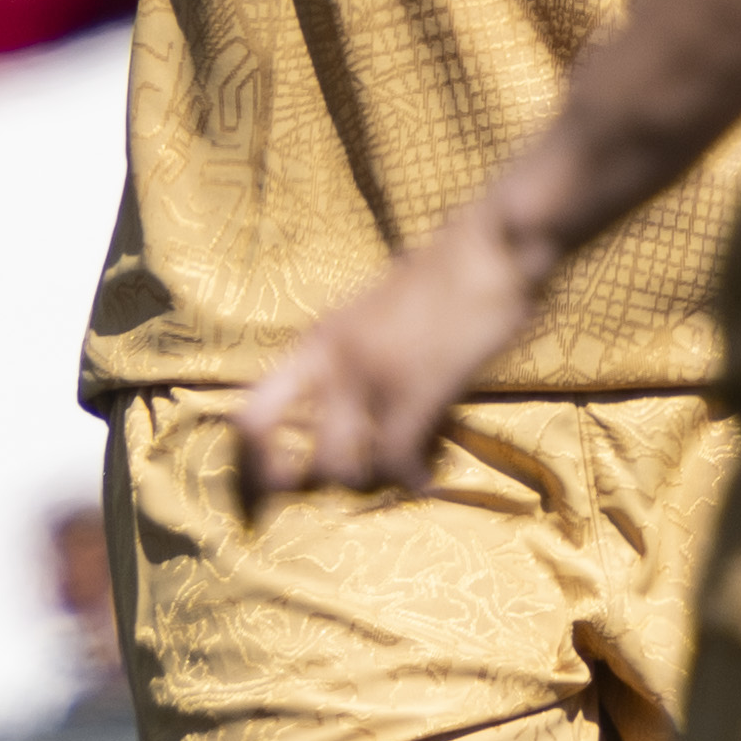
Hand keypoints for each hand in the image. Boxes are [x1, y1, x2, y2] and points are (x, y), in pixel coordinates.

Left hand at [229, 196, 542, 518]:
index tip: (268, 494)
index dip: (251, 466)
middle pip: (295, 460)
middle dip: (316, 491)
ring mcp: (374, 377)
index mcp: (317, 341)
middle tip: (344, 493)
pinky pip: (398, 457)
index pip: (252, 416)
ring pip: (343, 468)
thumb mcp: (374, 311)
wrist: (490, 246)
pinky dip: (411, 478)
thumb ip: (353, 353)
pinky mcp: (419, 388)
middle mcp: (333, 361)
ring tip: (392, 479)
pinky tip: (426, 479)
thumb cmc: (442, 274)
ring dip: (368, 486)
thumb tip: (346, 402)